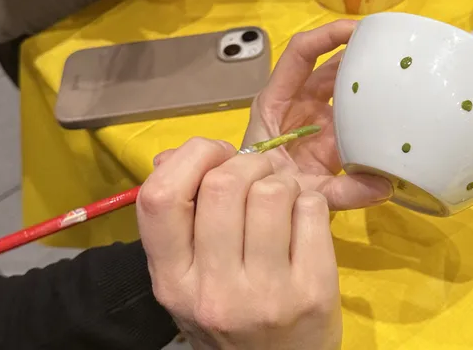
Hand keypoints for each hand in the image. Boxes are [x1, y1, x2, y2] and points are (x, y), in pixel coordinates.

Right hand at [139, 139, 341, 349]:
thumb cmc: (231, 318)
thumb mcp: (187, 280)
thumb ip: (177, 221)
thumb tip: (174, 153)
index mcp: (172, 282)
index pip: (160, 198)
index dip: (189, 159)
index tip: (213, 158)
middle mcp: (214, 290)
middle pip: (223, 184)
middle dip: (246, 163)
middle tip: (257, 175)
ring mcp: (266, 294)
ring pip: (272, 192)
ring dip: (282, 182)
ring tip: (282, 200)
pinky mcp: (313, 291)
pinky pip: (312, 210)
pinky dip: (310, 203)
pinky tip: (304, 221)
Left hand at [242, 20, 392, 209]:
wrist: (261, 220)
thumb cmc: (261, 195)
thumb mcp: (296, 190)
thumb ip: (339, 191)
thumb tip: (385, 187)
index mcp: (276, 101)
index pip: (301, 54)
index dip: (327, 36)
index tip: (358, 29)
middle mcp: (297, 104)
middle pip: (329, 67)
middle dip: (357, 54)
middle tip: (392, 48)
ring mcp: (317, 121)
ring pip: (345, 91)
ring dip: (369, 82)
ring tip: (402, 71)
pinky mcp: (333, 140)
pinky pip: (355, 120)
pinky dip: (374, 115)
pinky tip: (400, 109)